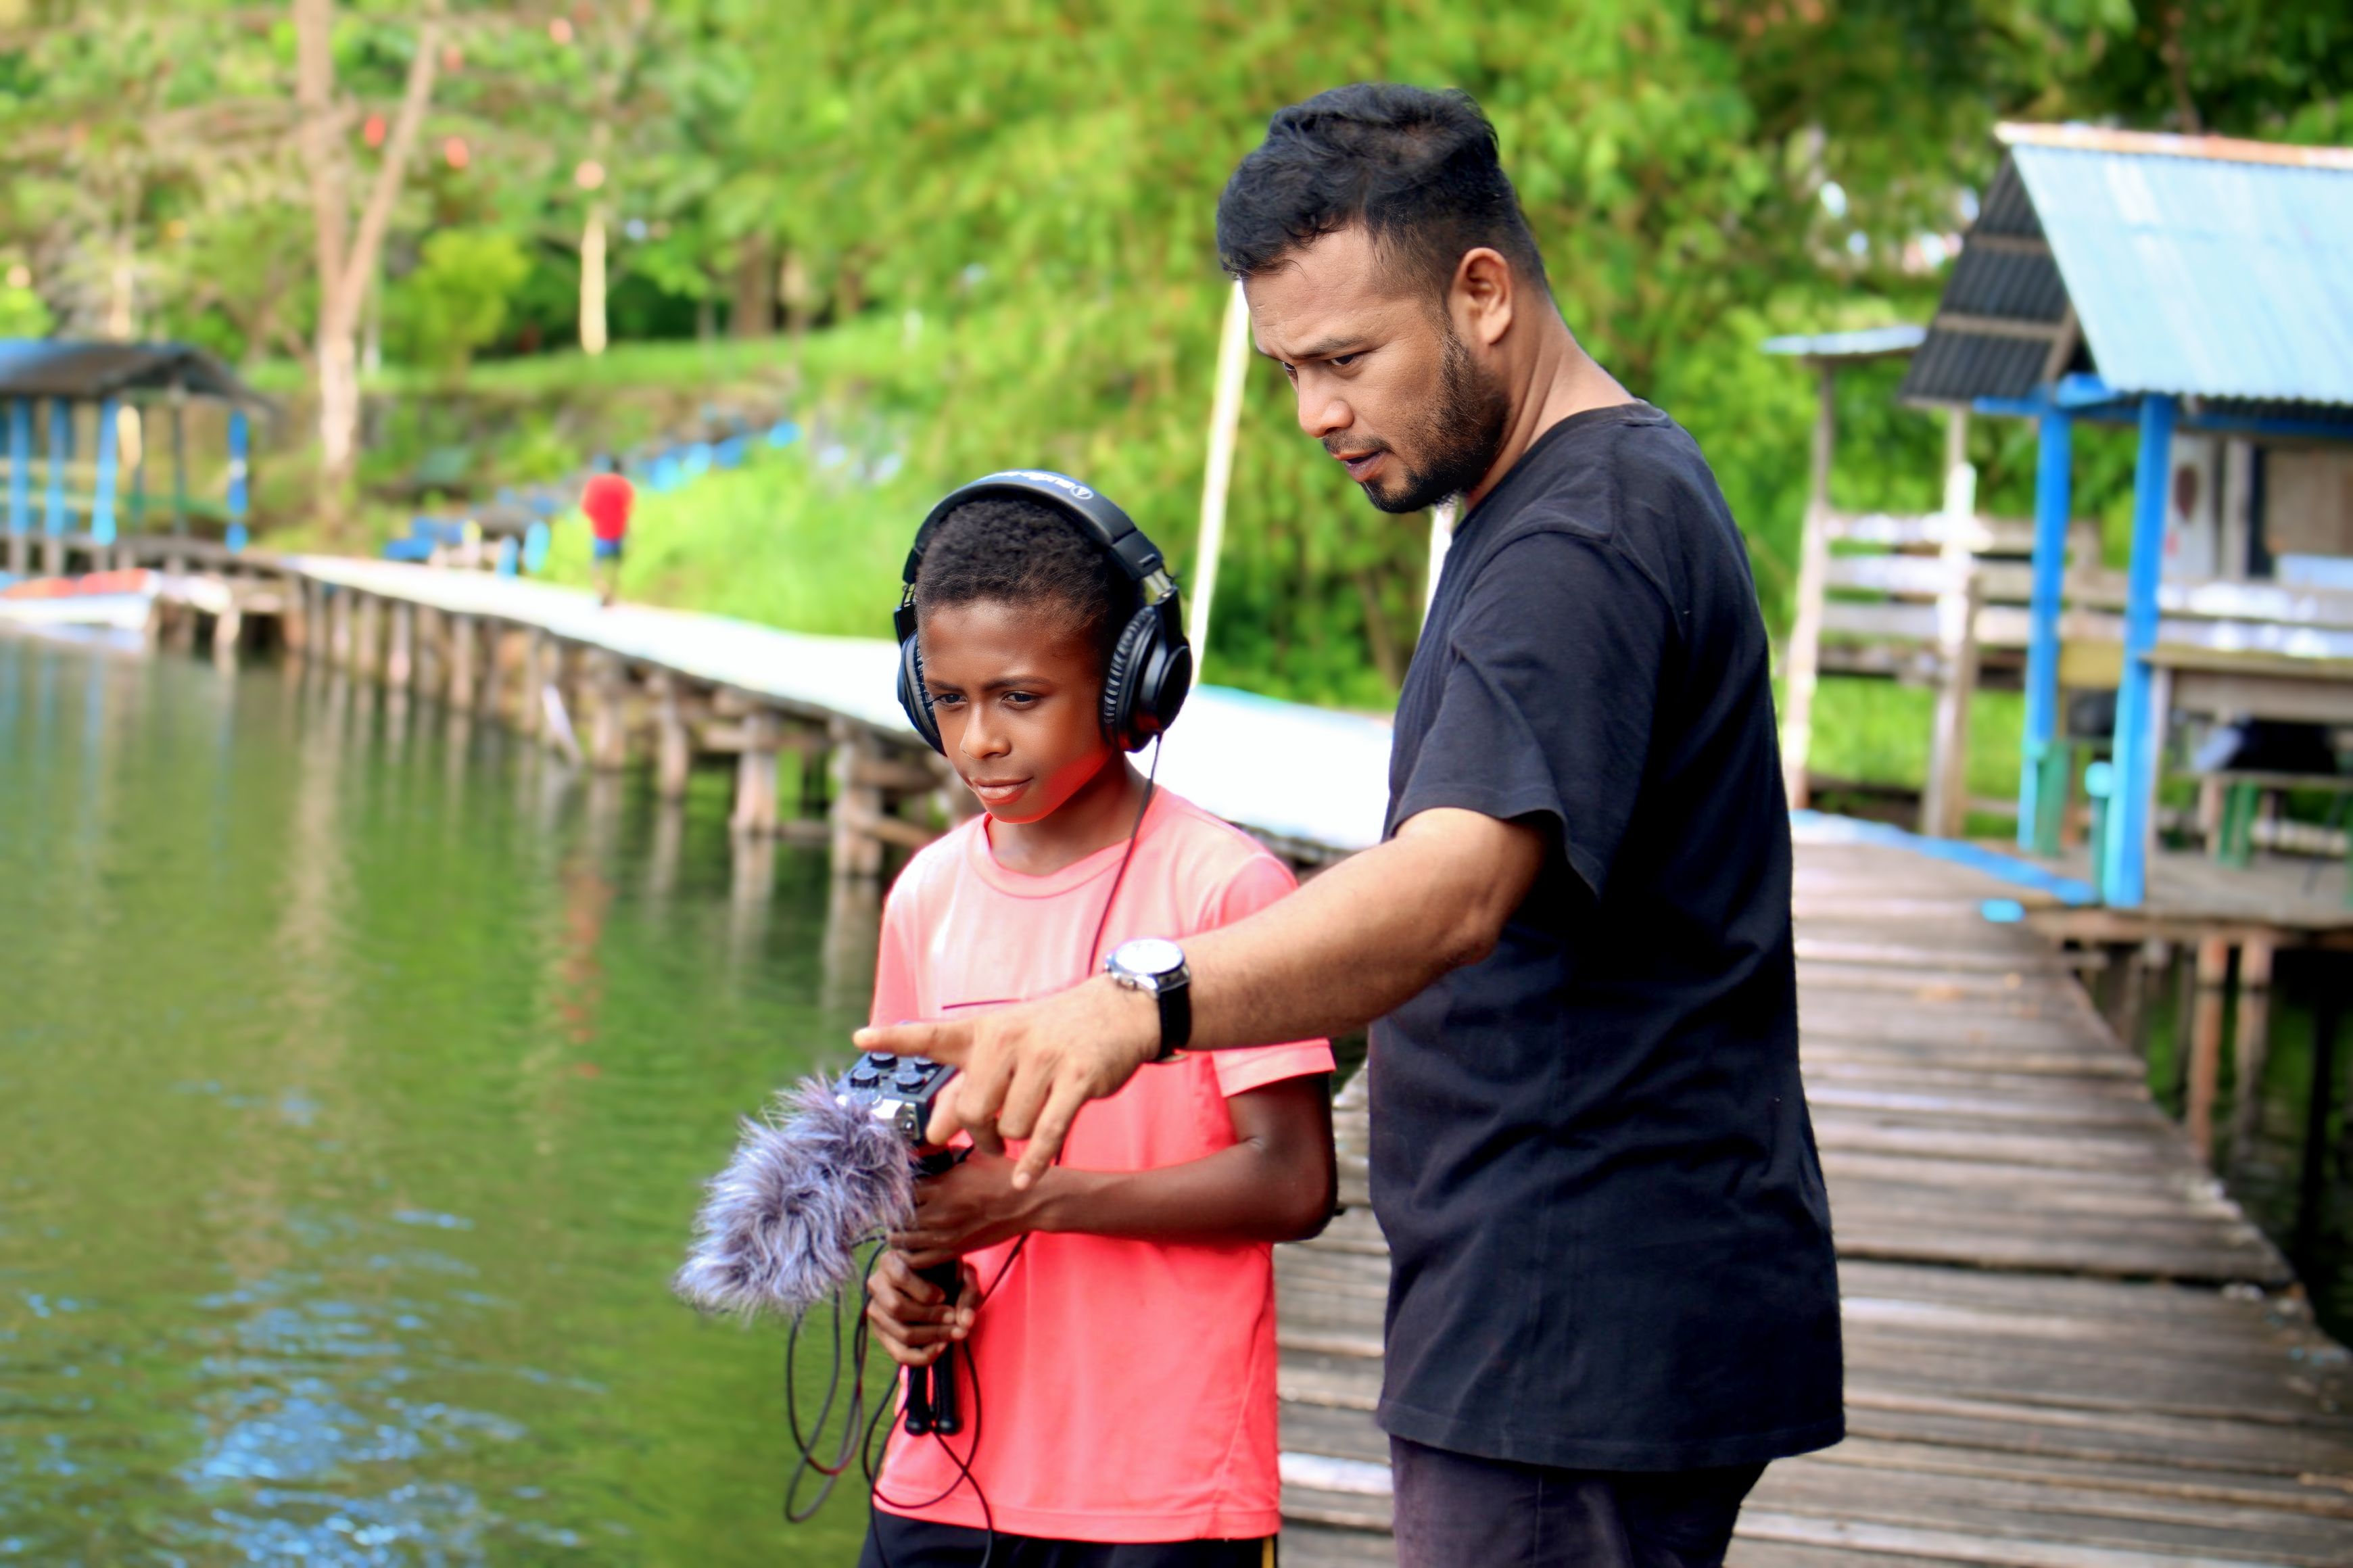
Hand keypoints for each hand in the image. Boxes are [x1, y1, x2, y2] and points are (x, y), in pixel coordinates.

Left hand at [855, 974, 1158, 1188]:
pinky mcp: (1077, 1079)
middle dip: (979, 1135)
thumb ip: (969, 1085)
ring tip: (1028, 1126)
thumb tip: (934, 1128)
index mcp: (984, 1031)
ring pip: (1011, 1126)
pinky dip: (1035, 1161)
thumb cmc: (1053, 1034)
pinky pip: (1047, 1132)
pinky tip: (1026, 1177)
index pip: (932, 1035)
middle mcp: (1009, 1041)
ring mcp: (1044, 1059)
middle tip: (990, 1141)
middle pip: (973, 1110)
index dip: (896, 1038)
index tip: (861, 1037)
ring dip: (1016, 1139)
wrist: (1118, 1011)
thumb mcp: (1005, 1047)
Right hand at [864, 1249, 978, 1368]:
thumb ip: (968, 1292)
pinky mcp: (882, 1334)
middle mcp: (876, 1285)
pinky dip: (924, 1355)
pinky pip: (900, 1354)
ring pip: (901, 1334)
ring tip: (956, 1332)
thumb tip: (966, 1322)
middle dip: (932, 1317)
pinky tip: (942, 1346)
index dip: (924, 1291)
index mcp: (891, 1261)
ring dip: (933, 1337)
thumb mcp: (962, 1274)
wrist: (939, 1284)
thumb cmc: (948, 1274)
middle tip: (955, 1319)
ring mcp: (876, 1311)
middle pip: (897, 1308)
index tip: (944, 1295)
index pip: (900, 1277)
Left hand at [891, 1149, 1050, 1269]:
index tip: (893, 1188)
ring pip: (903, 1241)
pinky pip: (920, 1260)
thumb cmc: (1003, 1177)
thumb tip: (925, 1152)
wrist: (1027, 1203)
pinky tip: (909, 1248)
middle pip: (898, 1217)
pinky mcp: (955, 1250)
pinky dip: (908, 1256)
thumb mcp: (972, 1157)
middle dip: (892, 1213)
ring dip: (896, 1235)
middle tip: (890, 1211)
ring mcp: (945, 1235)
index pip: (901, 1190)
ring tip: (895, 1230)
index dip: (895, 1189)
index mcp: (941, 1186)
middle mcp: (939, 1212)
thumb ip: (945, 1157)